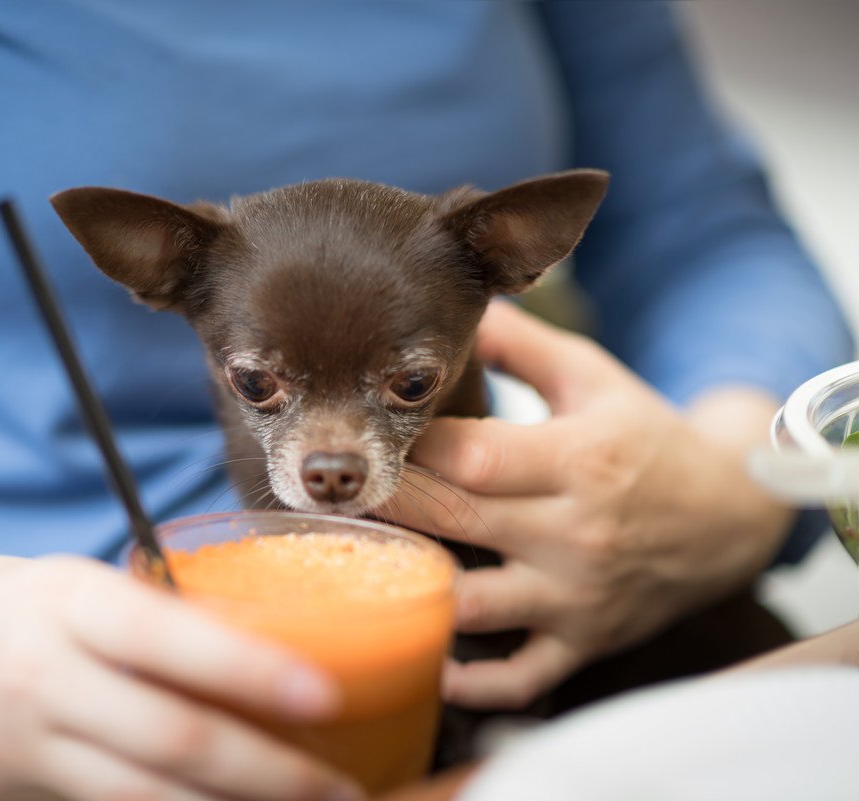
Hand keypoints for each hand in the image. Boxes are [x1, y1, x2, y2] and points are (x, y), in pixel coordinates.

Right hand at [0, 556, 362, 800]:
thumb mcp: (64, 584)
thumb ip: (143, 620)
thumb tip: (250, 654)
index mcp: (64, 605)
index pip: (170, 639)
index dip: (253, 673)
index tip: (326, 696)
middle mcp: (40, 681)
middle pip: (171, 740)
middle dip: (269, 773)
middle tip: (340, 789)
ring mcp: (17, 753)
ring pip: (143, 800)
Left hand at [376, 302, 791, 708]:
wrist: (728, 518)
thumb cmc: (644, 438)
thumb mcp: (594, 377)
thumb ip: (521, 345)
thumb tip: (454, 304)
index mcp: (580, 459)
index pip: (473, 455)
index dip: (410, 447)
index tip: (364, 437)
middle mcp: (578, 531)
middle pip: (456, 520)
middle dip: (385, 507)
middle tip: (330, 494)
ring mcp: (579, 595)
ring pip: (474, 607)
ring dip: (410, 593)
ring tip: (352, 571)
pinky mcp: (584, 642)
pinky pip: (521, 679)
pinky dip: (472, 682)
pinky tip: (423, 663)